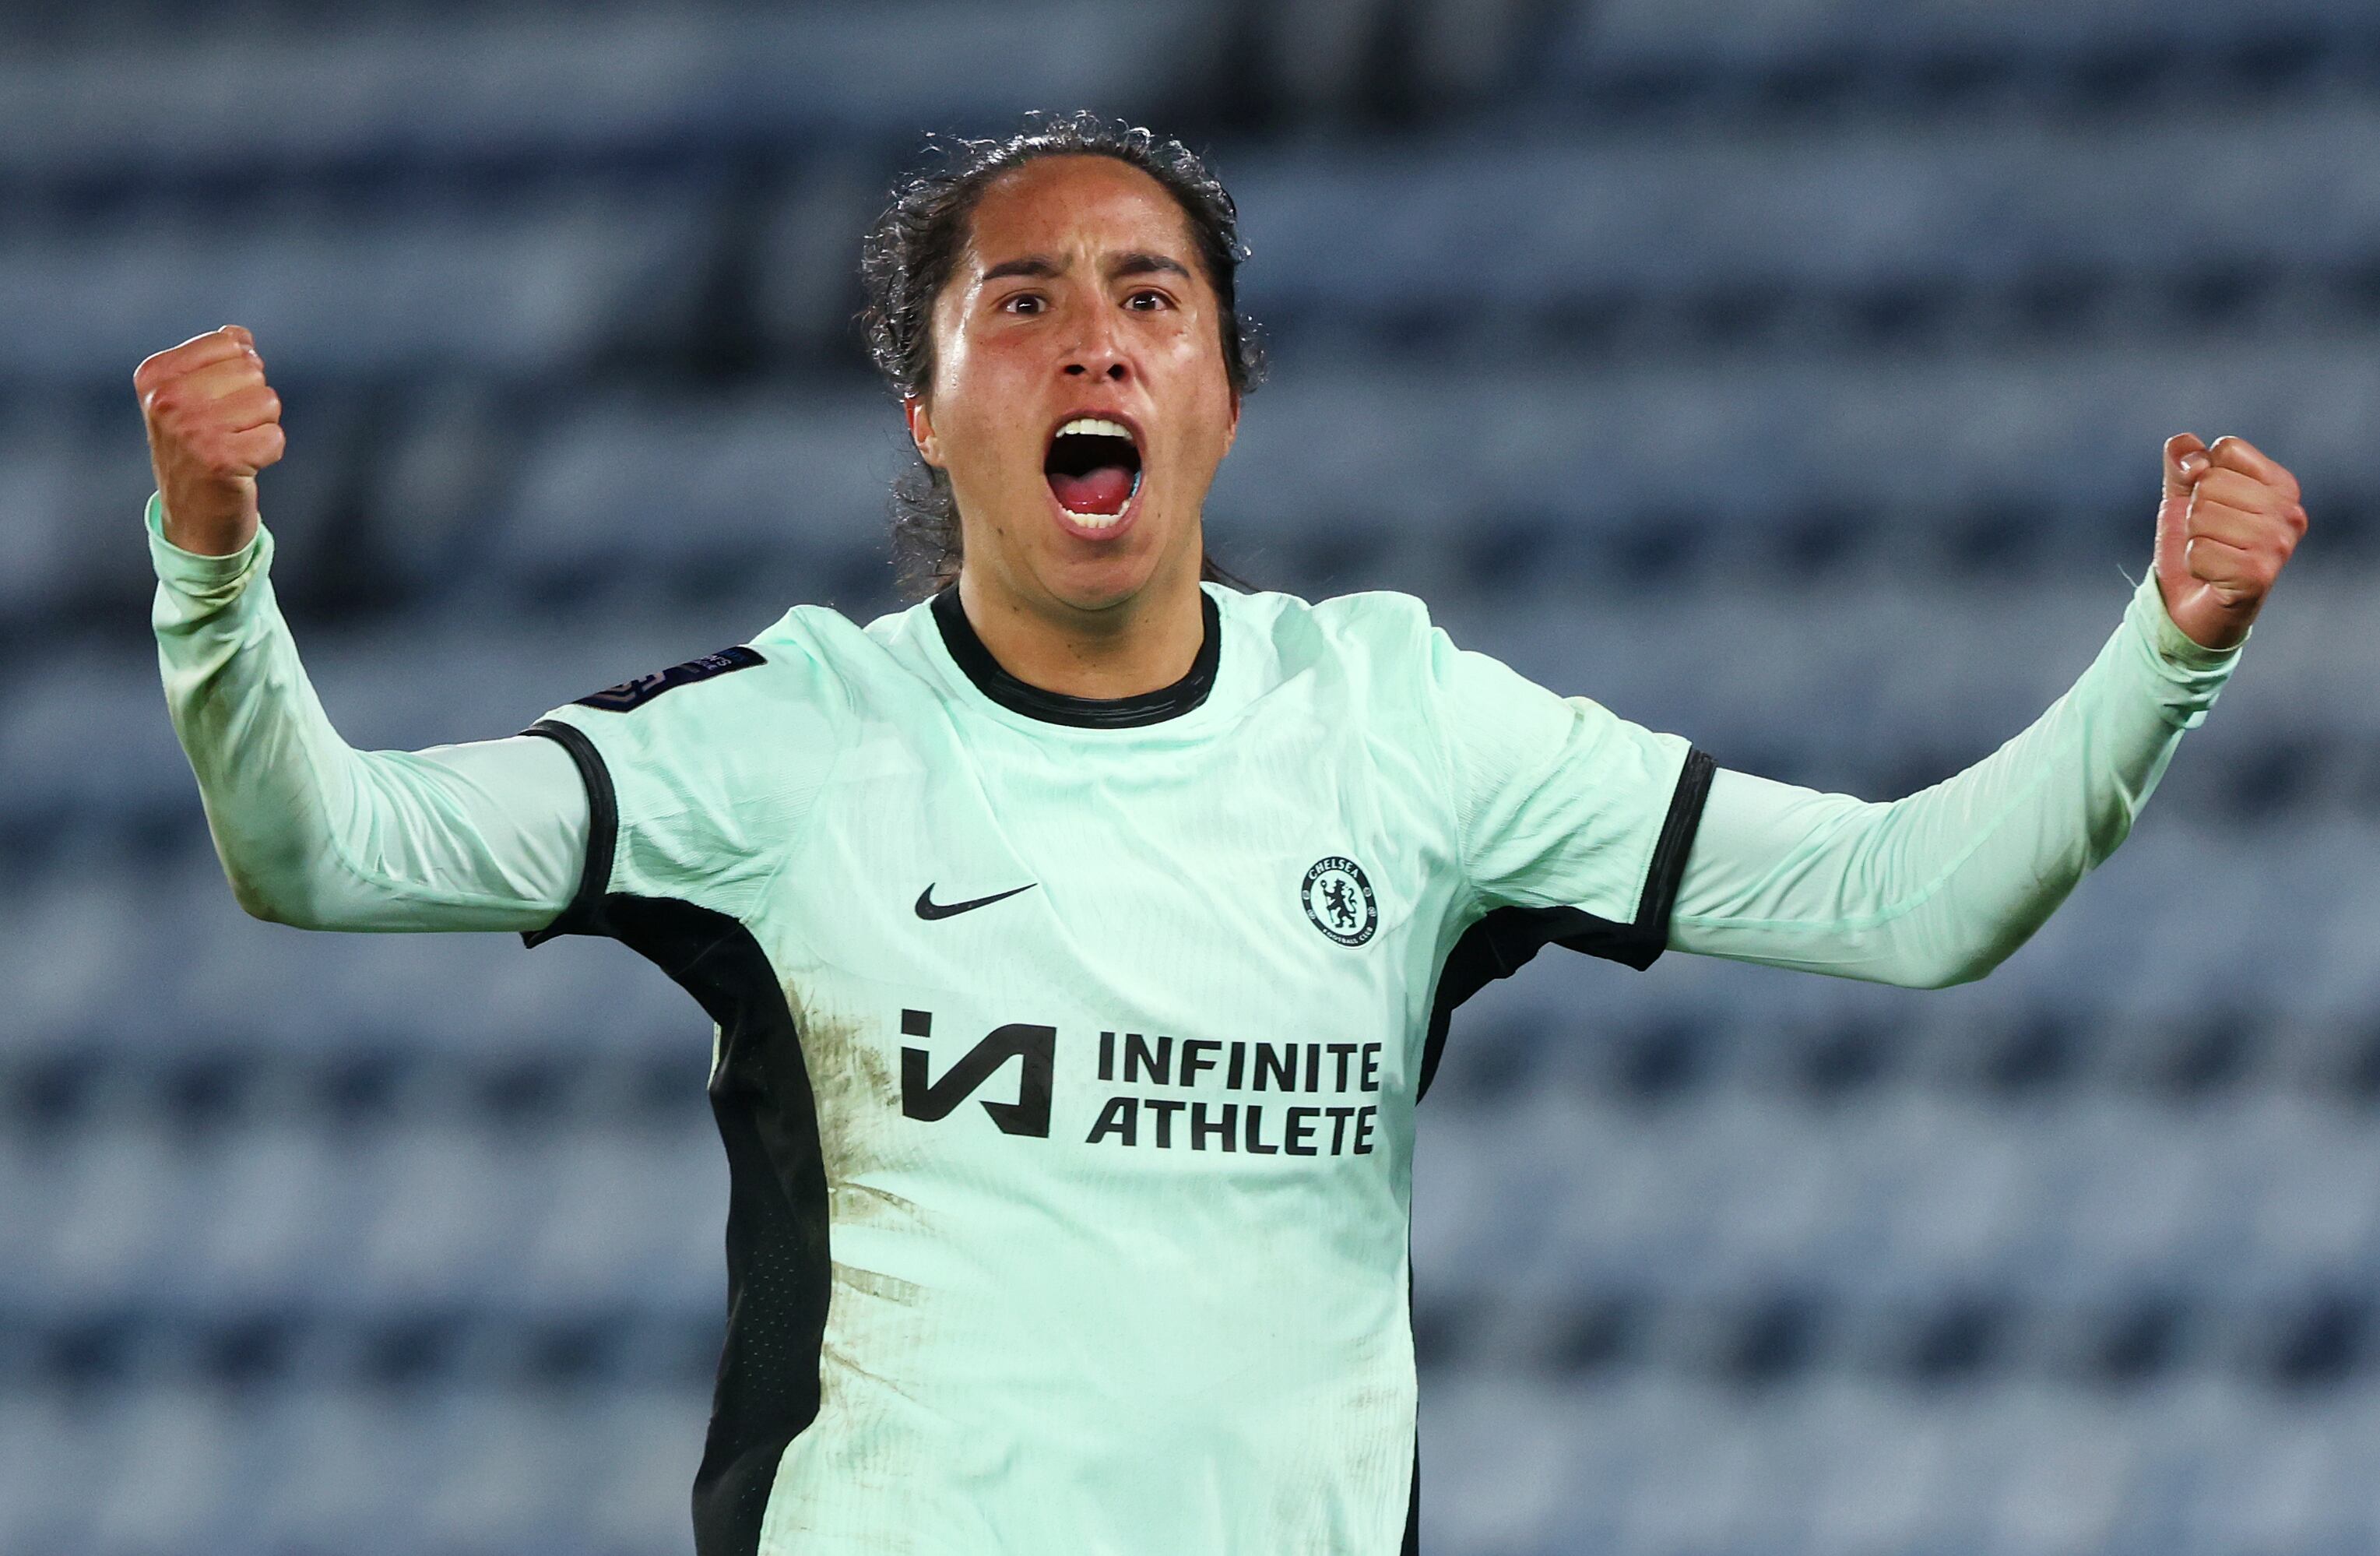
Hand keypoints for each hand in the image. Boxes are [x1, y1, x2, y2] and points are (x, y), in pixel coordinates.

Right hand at [134, 325, 285, 555]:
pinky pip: (276, 437)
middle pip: (253, 370)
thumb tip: (239, 335)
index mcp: (154, 375)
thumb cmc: (199, 447)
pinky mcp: (221, 460)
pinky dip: (269, 452)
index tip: (217, 401)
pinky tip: (243, 466)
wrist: (193, 515)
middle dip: (252, 400)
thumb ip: (215, 357)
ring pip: (268, 401)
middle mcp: (166, 400)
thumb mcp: (191, 394)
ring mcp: (192, 430)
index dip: (240, 372)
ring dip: (262, 426)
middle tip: (228, 429)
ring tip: (234, 445)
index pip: (230, 343)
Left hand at [2153, 433, 2306, 650]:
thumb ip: (2182, 463)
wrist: (2191, 606)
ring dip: (2195, 538)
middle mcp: (2290, 513)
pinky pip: (2199, 550)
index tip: (2213, 504)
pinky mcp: (2258, 575)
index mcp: (2281, 485)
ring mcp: (2278, 545)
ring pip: (2202, 516)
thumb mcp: (2183, 496)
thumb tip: (2190, 454)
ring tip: (2213, 555)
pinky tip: (2212, 575)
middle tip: (2211, 537)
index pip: (2226, 449)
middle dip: (2195, 511)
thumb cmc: (2197, 545)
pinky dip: (2194, 563)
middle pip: (2210, 482)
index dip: (2202, 475)